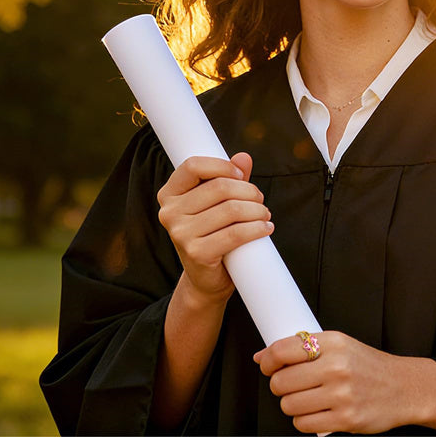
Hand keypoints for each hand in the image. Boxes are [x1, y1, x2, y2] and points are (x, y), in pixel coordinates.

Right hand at [157, 153, 272, 304]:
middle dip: (248, 191)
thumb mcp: (217, 203)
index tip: (240, 175)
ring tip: (264, 214)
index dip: (221, 166)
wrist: (205, 279)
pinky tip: (266, 228)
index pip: (193, 166)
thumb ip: (229, 178)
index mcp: (169, 194)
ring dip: (257, 210)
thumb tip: (244, 157)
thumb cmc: (212, 233)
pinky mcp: (196, 253)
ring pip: (231, 209)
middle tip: (260, 200)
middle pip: (219, 187)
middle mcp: (169, 213)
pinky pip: (235, 233)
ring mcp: (180, 234)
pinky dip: (256, 229)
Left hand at [253, 331, 422, 433]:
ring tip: (307, 398)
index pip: (283, 350)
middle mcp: (336, 366)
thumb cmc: (366, 365)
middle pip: (281, 381)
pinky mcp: (345, 420)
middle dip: (280, 385)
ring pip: (289, 405)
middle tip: (291, 384)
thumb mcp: (339, 345)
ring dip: (292, 404)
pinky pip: (304, 424)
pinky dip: (305, 420)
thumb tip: (261, 356)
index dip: (268, 360)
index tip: (267, 365)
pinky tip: (317, 412)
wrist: (403, 387)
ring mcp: (341, 394)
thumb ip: (303, 348)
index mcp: (333, 342)